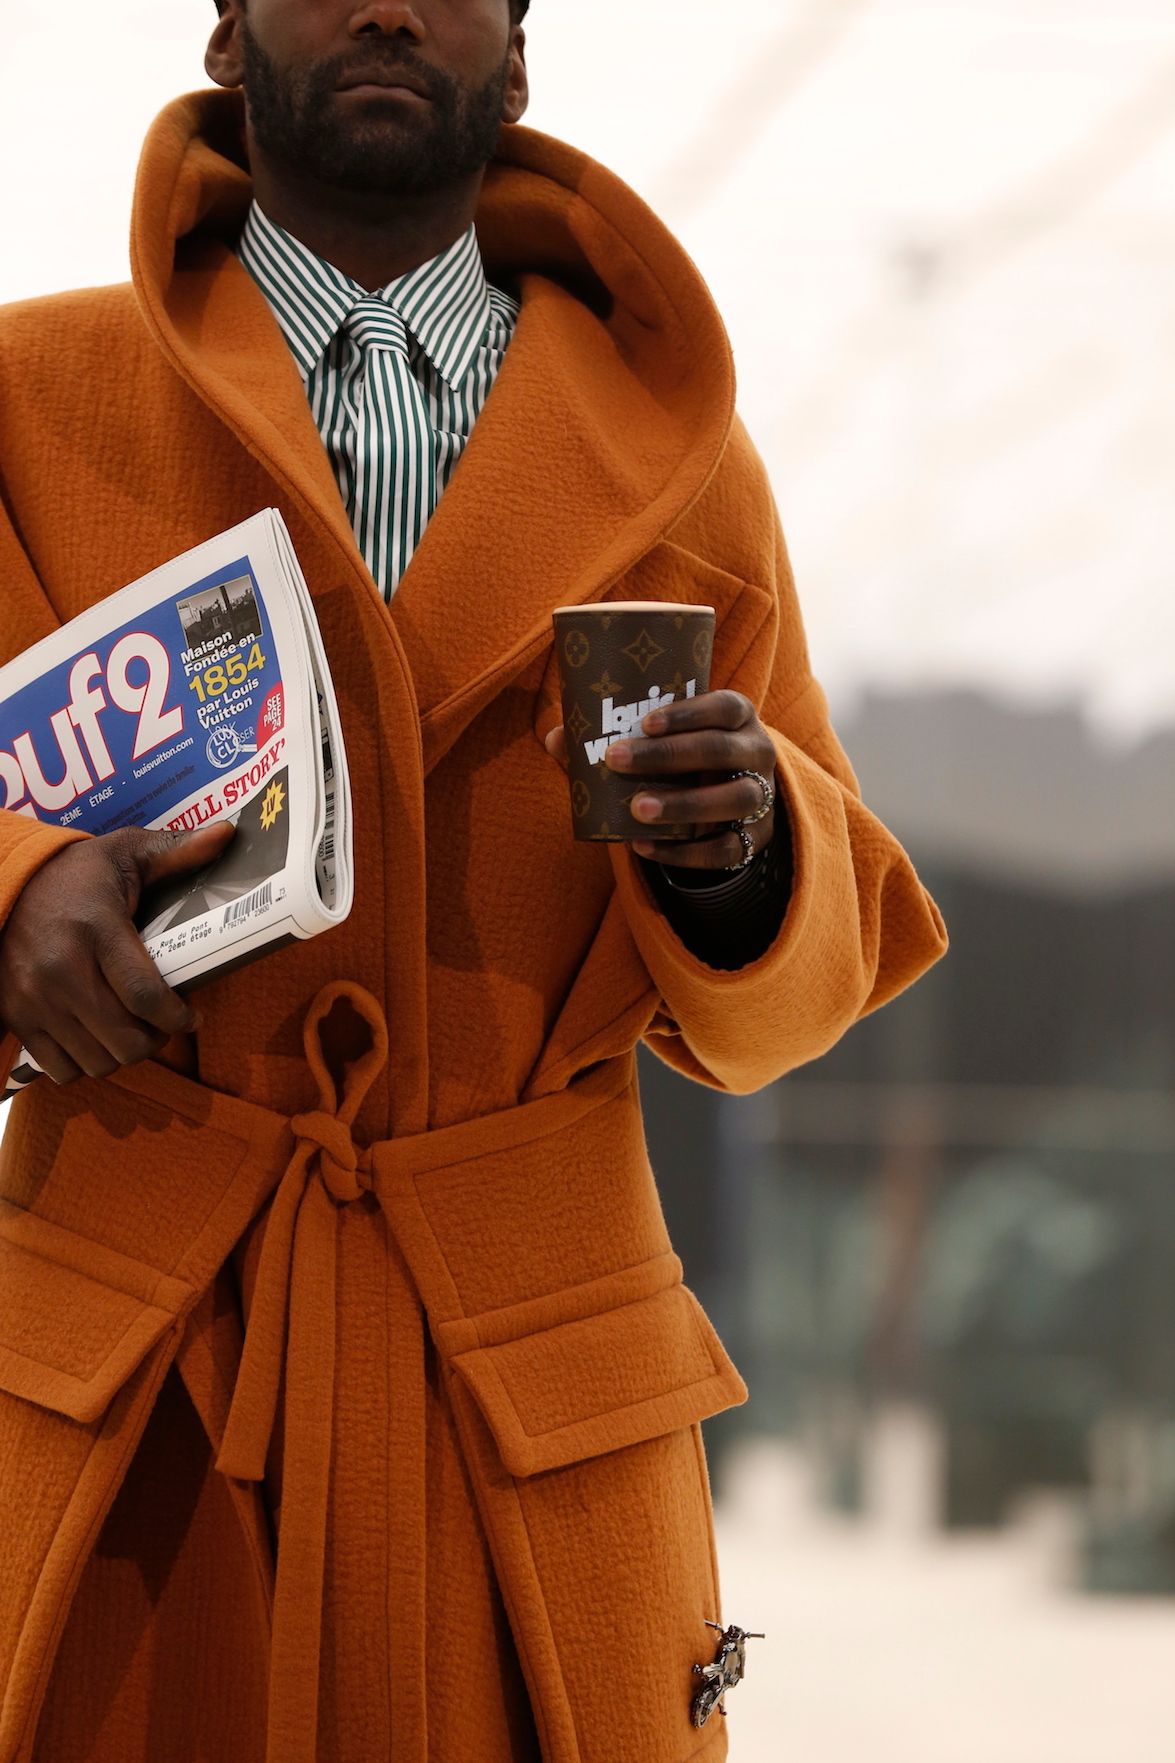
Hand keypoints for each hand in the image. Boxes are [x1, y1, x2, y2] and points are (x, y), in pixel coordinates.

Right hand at [0, 821, 234, 1084]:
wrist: (5, 885)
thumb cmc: (76, 873)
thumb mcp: (126, 853)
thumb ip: (177, 850)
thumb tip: (229, 833)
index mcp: (96, 929)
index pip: (145, 996)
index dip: (178, 1018)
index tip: (192, 1016)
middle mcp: (59, 969)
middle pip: (126, 1040)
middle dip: (157, 1038)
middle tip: (164, 1022)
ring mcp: (33, 998)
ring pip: (97, 1062)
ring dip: (123, 1053)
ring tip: (133, 1028)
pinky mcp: (15, 1016)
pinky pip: (61, 1070)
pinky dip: (86, 1063)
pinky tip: (97, 1036)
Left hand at [544, 689, 775, 870]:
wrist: (726, 803)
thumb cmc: (683, 759)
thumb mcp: (660, 742)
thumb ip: (612, 736)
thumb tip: (556, 737)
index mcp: (737, 717)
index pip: (724, 706)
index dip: (689, 712)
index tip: (643, 721)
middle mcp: (758, 752)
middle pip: (722, 751)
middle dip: (668, 756)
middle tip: (616, 759)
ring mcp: (761, 797)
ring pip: (734, 799)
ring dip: (684, 805)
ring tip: (636, 809)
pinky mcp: (753, 839)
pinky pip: (725, 849)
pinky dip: (684, 852)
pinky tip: (644, 846)